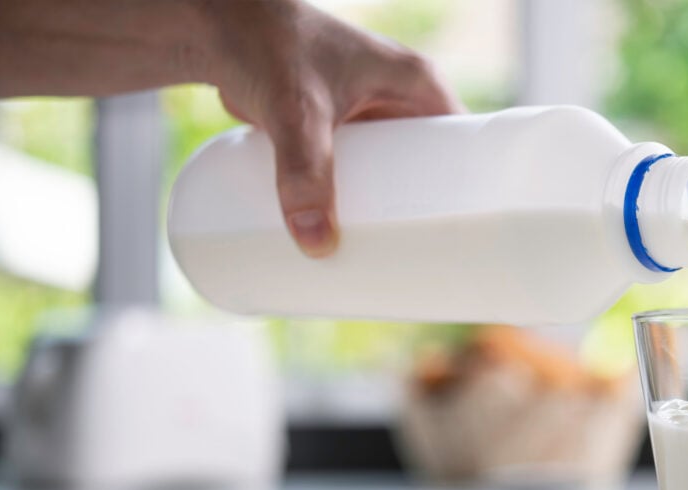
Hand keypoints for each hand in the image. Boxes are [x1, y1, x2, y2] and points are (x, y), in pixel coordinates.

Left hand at [205, 0, 462, 256]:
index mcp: (418, 86)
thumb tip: (317, 245)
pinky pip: (361, 178)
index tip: (468, 237)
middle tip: (425, 263)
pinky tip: (356, 240)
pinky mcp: (335, 133)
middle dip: (429, 215)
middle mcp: (399, 101)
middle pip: (432, 170)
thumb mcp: (297, 111)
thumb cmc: (268, 47)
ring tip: (393, 262)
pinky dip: (360, 206)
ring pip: (393, 177)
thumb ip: (305, 172)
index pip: (466, 145)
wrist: (214, 28)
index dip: (472, 191)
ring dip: (392, 214)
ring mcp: (367, 118)